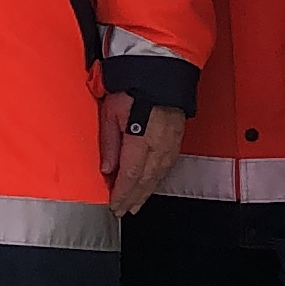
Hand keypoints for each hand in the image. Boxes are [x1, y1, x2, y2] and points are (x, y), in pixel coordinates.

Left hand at [107, 100, 186, 216]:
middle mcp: (158, 147)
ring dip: (145, 193)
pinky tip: (151, 185)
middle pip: (145, 181)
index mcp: (140, 141)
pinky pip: (167, 167)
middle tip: (123, 211)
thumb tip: (107, 169)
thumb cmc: (133, 89)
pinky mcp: (177, 141)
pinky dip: (157, 180)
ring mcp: (170, 144)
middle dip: (133, 198)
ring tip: (135, 204)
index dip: (122, 194)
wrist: (160, 74)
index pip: (130, 176)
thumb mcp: (111, 113)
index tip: (115, 206)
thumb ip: (109, 143)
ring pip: (157, 177)